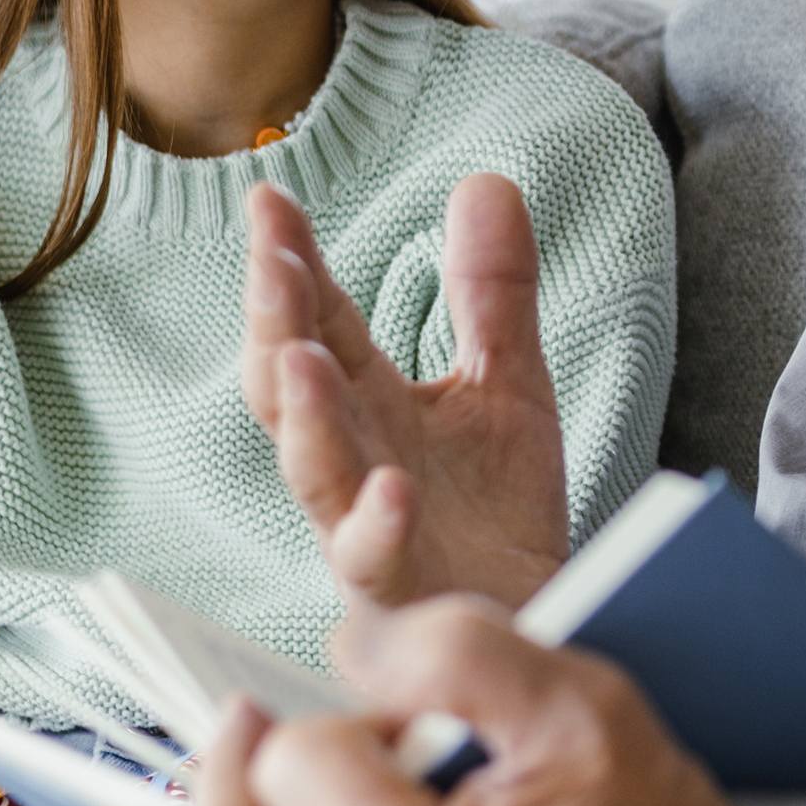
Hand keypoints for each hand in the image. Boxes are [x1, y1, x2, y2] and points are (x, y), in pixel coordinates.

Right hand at [244, 176, 569, 612]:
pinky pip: (377, 565)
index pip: (317, 321)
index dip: (290, 263)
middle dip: (275, 326)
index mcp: (368, 406)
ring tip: (300, 358)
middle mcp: (352, 463)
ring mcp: (364, 532)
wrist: (535, 627)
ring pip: (315, 473)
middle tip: (272, 262)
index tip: (270, 199)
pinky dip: (378, 527)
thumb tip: (486, 178)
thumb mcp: (507, 384)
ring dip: (304, 418)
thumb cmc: (497, 515)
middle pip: (293, 389)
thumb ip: (491, 292)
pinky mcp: (400, 597)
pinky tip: (394, 489)